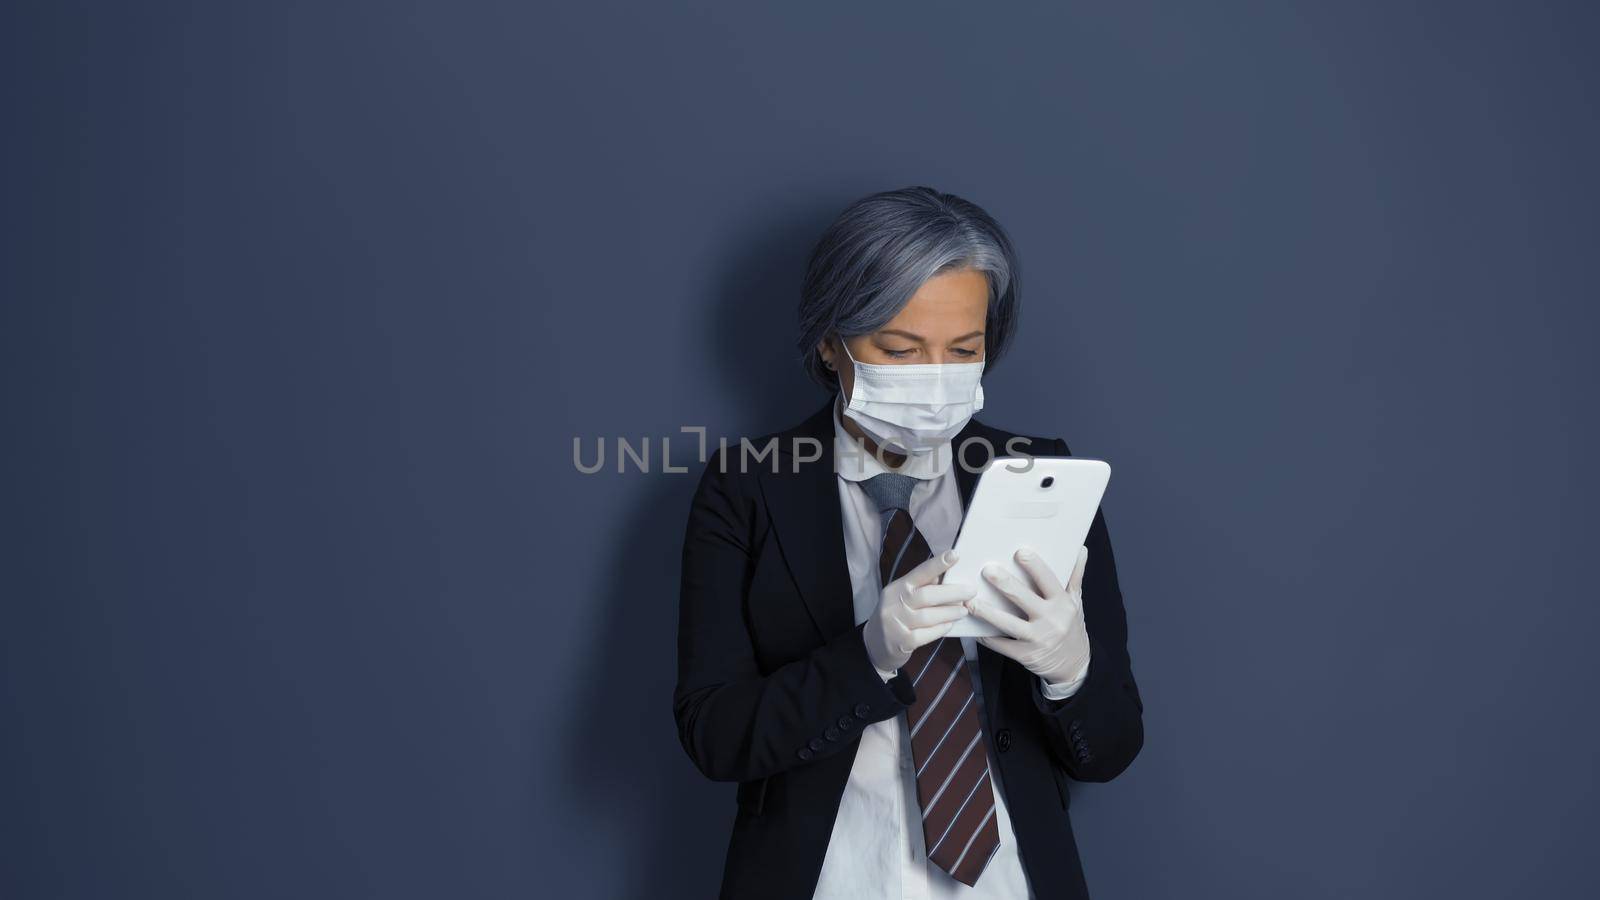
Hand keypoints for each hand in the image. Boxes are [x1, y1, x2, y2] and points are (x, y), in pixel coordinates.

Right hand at [863, 549, 976, 672]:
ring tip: (964, 610)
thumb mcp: (902, 597)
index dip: (937, 564)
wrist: (874, 645)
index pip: (919, 573)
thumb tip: (944, 575)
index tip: (955, 554)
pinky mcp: (901, 642)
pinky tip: (950, 625)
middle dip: (952, 592)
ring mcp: (896, 624)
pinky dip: (940, 629)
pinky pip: (926, 635)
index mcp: (896, 588)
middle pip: (927, 595)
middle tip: (971, 591)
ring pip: (928, 616)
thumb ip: (921, 587)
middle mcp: (894, 604)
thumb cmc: (895, 616)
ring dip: (950, 612)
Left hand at [966, 545, 1089, 685]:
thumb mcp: (1076, 602)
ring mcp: (1038, 639)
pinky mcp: (1026, 655)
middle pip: (1024, 599)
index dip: (1035, 566)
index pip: (1048, 581)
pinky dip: (986, 637)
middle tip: (987, 570)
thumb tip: (1080, 549)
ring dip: (987, 612)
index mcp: (1063, 604)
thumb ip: (1075, 576)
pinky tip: (973, 628)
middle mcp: (1051, 621)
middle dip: (1004, 583)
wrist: (1075, 665)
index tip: (1020, 552)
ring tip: (970, 601)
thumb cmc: (1071, 627)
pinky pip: (1002, 645)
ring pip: (1008, 623)